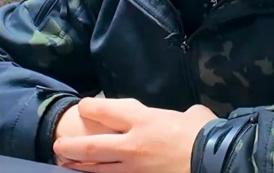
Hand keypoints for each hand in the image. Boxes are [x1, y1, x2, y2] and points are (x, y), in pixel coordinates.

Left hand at [53, 98, 216, 172]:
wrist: (215, 162)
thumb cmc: (204, 135)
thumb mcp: (192, 116)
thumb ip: (181, 114)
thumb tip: (191, 115)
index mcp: (142, 120)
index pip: (103, 110)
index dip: (89, 107)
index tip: (83, 107)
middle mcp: (131, 144)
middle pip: (90, 146)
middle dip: (70, 146)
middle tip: (58, 145)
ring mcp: (134, 168)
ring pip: (98, 168)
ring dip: (79, 166)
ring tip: (65, 164)